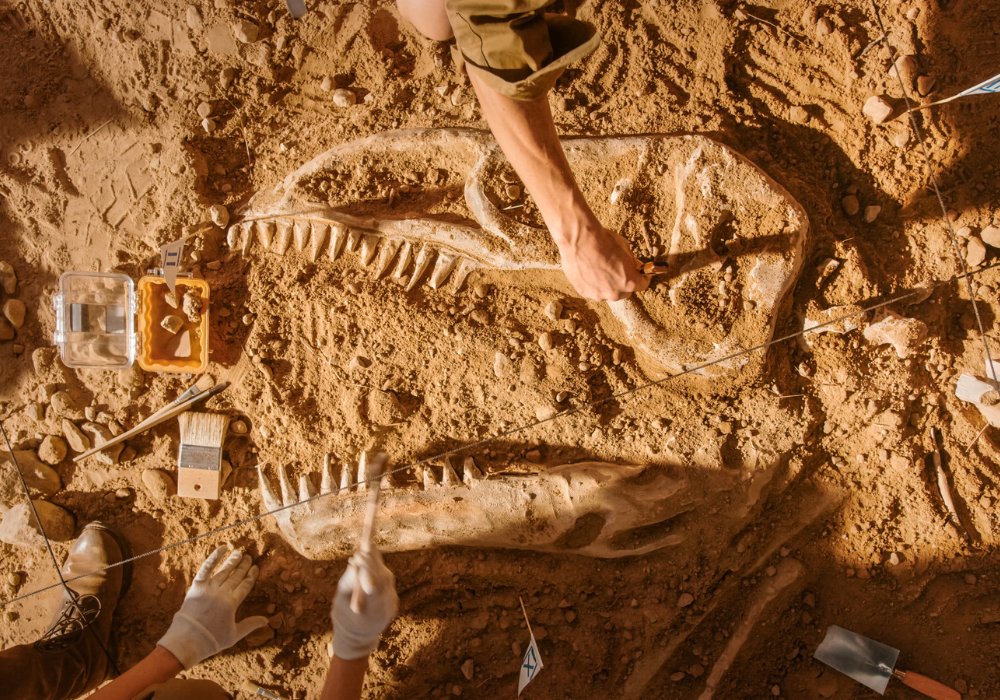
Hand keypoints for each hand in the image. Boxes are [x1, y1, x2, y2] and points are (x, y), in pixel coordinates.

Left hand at [157, 547, 267, 668]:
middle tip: (248, 557)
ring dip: (232, 561)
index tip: (255, 568)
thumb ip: (250, 624)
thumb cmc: (211, 641)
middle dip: (243, 566)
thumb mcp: (234, 635)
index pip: (245, 585)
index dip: (251, 576)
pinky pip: (206, 568)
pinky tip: (221, 548)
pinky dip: (214, 557)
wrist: (186, 642)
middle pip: (236, 576)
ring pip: (224, 570)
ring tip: (238, 553)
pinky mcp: (196, 586)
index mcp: (232, 603)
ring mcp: (208, 588)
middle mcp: (222, 592)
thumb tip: (266, 620)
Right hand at [331, 550, 398, 659]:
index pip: (372, 583)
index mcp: (372, 609)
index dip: (366, 567)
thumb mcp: (341, 602)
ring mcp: (392, 602)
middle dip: (372, 559)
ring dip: (376, 561)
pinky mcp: (393, 599)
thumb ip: (349, 582)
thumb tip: (355, 560)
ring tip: (369, 543)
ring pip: (385, 576)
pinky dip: (378, 569)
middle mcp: (387, 605)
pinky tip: (371, 554)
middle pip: (381, 576)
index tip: (358, 553)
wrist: (358, 640)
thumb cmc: (344, 620)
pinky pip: (386, 580)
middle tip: (365, 542)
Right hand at [554, 224, 648, 300]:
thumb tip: (634, 266)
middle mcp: (615, 293)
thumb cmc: (604, 242)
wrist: (580, 240)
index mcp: (629, 283)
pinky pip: (592, 290)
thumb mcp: (625, 248)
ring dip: (607, 285)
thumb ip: (631, 262)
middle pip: (624, 292)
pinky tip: (589, 271)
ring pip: (607, 292)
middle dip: (623, 283)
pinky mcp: (584, 292)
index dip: (642, 278)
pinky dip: (593, 283)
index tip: (640, 274)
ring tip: (600, 270)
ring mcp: (598, 295)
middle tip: (617, 271)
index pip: (642, 285)